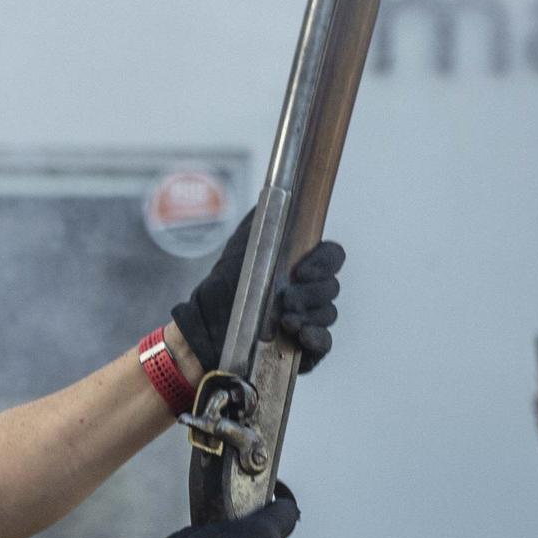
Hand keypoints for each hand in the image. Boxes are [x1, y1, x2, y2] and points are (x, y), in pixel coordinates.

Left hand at [170, 211, 346, 373]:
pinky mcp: (305, 349)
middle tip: (286, 298)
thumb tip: (282, 188)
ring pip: (328, 314)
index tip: (302, 270)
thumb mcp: (243, 243)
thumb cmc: (225, 283)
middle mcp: (309, 292)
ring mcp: (309, 320)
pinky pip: (324, 343)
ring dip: (307, 314)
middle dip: (310, 292)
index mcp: (300, 265)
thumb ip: (265, 216)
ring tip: (282, 319)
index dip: (325, 262)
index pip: (332, 257)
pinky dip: (316, 337)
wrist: (205, 324)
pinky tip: (300, 334)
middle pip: (332, 287)